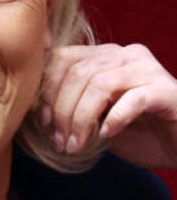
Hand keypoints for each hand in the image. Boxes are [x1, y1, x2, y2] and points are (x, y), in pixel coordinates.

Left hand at [42, 43, 176, 167]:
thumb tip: (36, 112)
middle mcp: (125, 54)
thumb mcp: (95, 118)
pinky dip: (113, 119)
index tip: (43, 121)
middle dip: (61, 110)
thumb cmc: (138, 133)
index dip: (46, 89)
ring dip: (81, 119)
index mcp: (104, 56)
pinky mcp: (166, 91)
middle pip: (77, 72)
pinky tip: (106, 136)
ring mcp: (148, 70)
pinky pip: (132, 100)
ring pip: (100, 84)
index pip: (62, 58)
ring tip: (77, 144)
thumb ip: (70, 105)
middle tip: (60, 140)